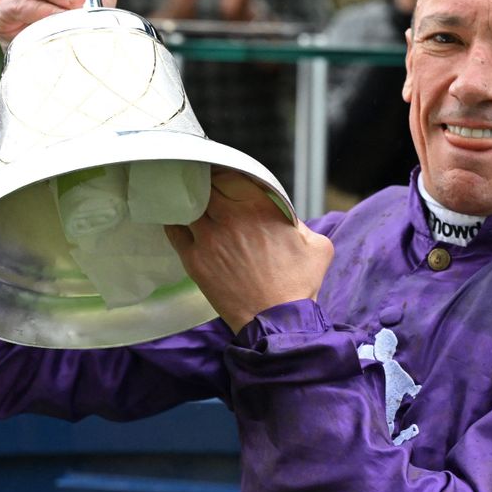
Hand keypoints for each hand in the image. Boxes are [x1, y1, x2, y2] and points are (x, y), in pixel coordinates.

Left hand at [165, 170, 333, 332]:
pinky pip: (175, 230)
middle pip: (206, 185)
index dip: (224, 172)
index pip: (231, 174)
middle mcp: (230, 216)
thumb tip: (286, 217)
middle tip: (202, 185)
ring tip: (188, 202)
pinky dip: (175, 222)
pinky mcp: (195, 259)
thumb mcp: (317, 246)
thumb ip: (300, 223)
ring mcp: (209, 238)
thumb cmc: (298, 284)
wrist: (276, 319)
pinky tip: (179, 221)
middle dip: (204, 184)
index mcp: (260, 207)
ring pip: (188, 205)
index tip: (221, 174)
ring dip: (189, 202)